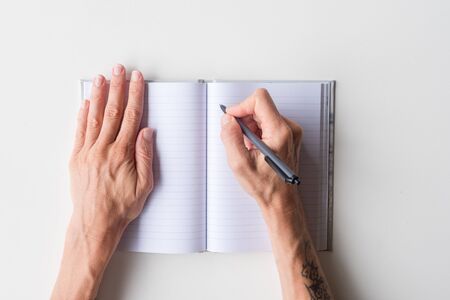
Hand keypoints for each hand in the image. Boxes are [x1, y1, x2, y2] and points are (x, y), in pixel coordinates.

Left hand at [70, 64, 153, 237]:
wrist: (96, 222)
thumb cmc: (122, 206)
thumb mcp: (144, 185)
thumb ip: (146, 156)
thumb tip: (147, 132)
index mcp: (122, 153)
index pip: (131, 117)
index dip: (135, 95)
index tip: (136, 80)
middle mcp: (103, 149)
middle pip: (113, 111)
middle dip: (117, 87)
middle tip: (118, 69)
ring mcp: (87, 152)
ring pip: (94, 117)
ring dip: (99, 95)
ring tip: (101, 77)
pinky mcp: (76, 158)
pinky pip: (80, 131)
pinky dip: (83, 115)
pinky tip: (86, 102)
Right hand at [220, 88, 302, 210]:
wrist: (281, 200)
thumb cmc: (265, 186)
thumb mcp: (240, 164)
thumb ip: (230, 138)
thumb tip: (227, 120)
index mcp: (280, 132)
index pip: (259, 100)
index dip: (241, 106)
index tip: (232, 119)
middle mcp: (289, 128)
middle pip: (260, 107)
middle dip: (244, 120)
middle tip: (238, 139)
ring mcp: (290, 132)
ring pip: (263, 115)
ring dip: (250, 128)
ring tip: (247, 148)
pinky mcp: (288, 137)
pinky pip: (268, 124)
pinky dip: (257, 133)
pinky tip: (254, 149)